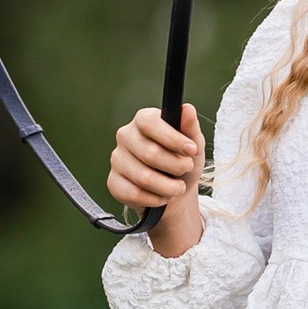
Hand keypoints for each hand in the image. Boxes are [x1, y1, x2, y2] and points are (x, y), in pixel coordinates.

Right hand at [107, 103, 203, 250]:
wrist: (175, 189)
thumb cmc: (183, 160)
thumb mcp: (194, 145)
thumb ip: (191, 128)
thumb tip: (188, 109)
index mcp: (143, 120)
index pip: (149, 123)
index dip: (171, 138)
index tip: (191, 150)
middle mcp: (125, 136)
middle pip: (149, 153)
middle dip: (176, 166)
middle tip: (187, 169)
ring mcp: (117, 159)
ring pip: (143, 177)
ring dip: (168, 187)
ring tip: (179, 188)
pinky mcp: (113, 182)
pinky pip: (133, 194)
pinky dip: (155, 199)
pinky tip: (163, 197)